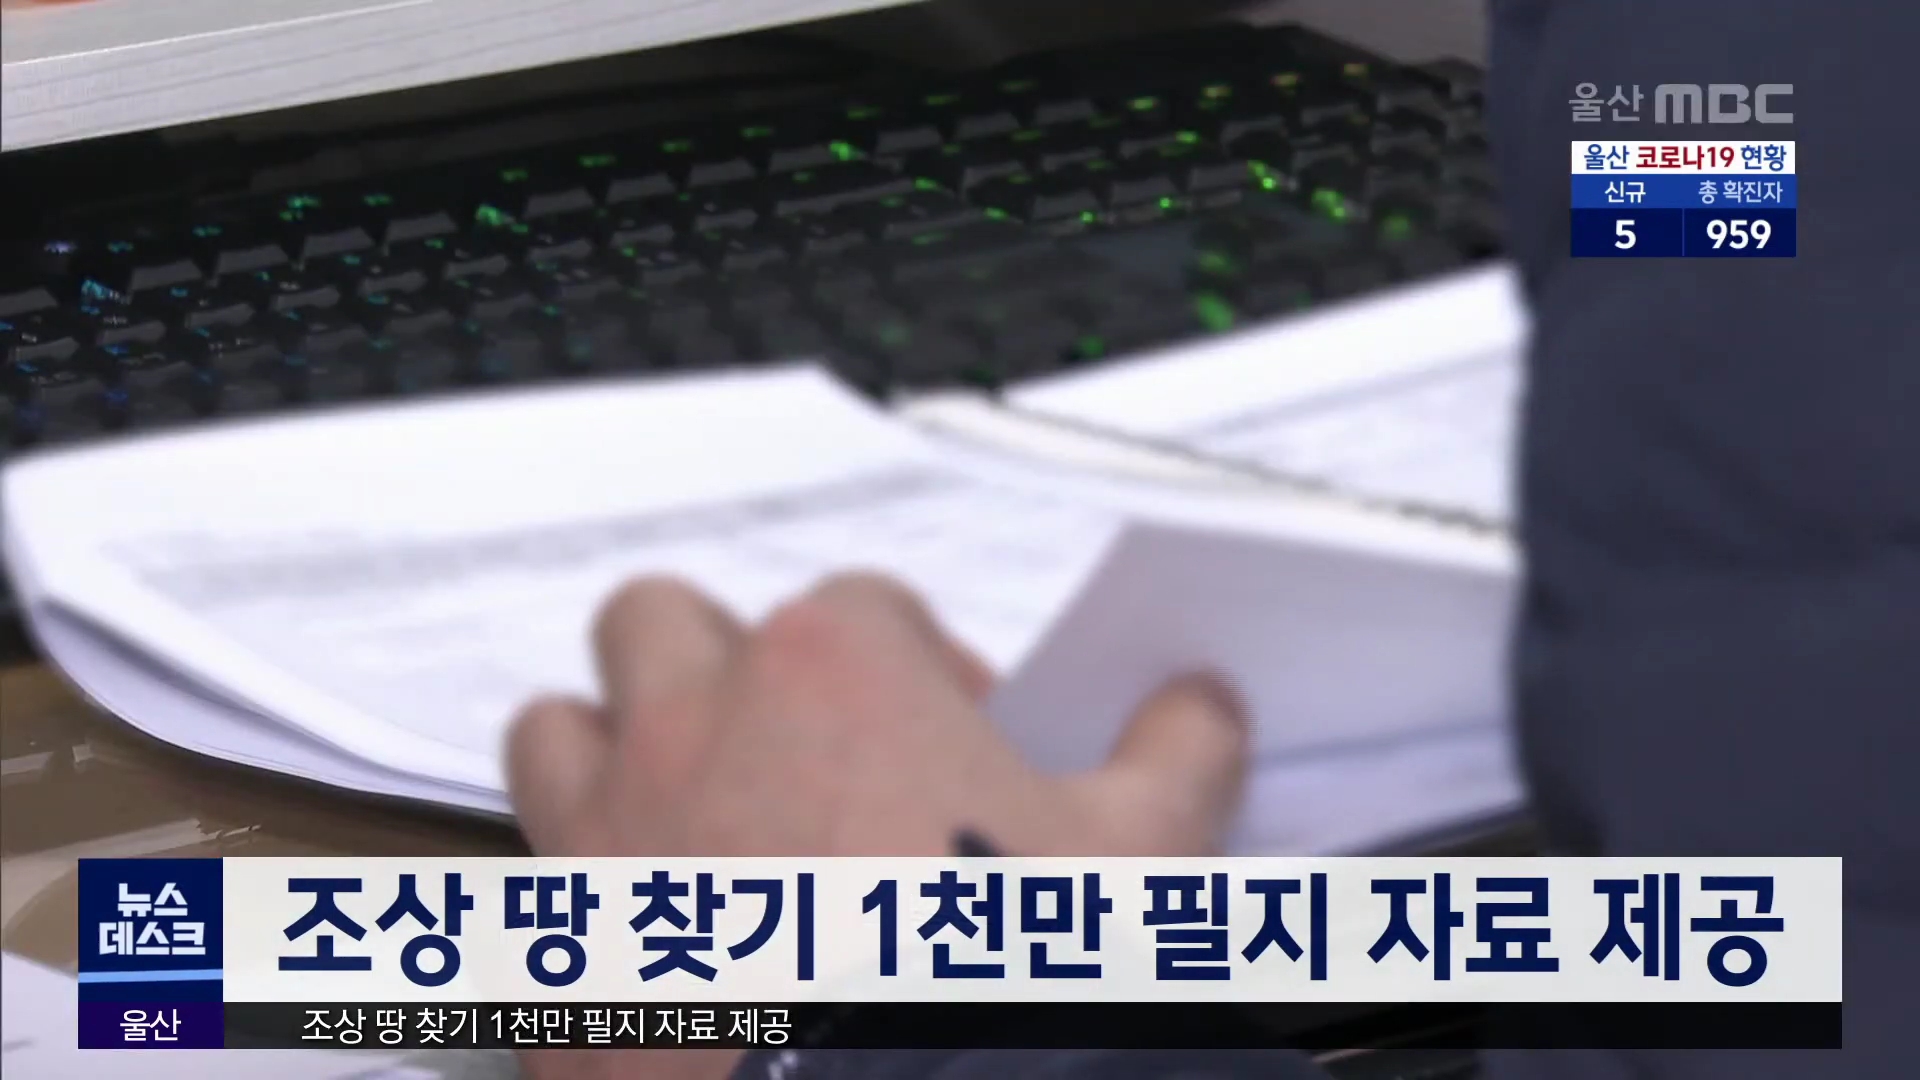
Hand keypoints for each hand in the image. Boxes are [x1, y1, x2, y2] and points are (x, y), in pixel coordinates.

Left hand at [505, 572, 1249, 1078]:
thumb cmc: (1008, 985)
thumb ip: (1180, 750)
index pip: (865, 606)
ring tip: (701, 831)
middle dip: (728, 670)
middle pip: (666, 626)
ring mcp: (604, 840)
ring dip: (617, 756)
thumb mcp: (1143, 856)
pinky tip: (671, 960)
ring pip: (562, 730)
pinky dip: (587, 901)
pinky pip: (534, 888)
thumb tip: (1202, 702)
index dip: (926, 674)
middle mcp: (692, 729)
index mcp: (832, 669)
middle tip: (808, 760)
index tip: (966, 758)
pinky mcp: (552, 962)